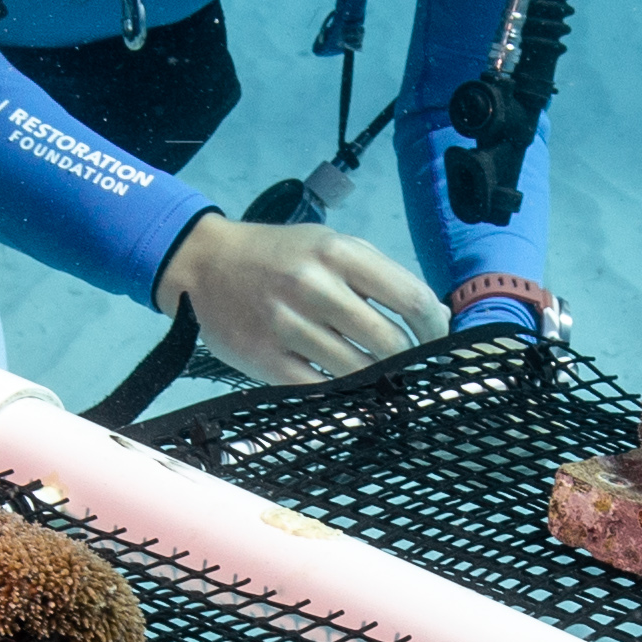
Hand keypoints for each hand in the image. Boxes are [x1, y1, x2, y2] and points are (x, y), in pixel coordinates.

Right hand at [154, 214, 441, 385]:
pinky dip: (344, 397)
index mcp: (337, 253)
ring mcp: (286, 325)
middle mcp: (313, 286)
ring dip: (380, 384)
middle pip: (388, 342)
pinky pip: (320, 391)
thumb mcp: (330, 244)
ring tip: (386, 383)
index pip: (410, 297)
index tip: (436, 341)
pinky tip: (352, 392)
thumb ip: (382, 274)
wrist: (204, 263)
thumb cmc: (279, 256)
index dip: (434, 328)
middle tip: (414, 370)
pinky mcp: (264, 358)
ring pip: (358, 372)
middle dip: (410, 362)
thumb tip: (435, 316)